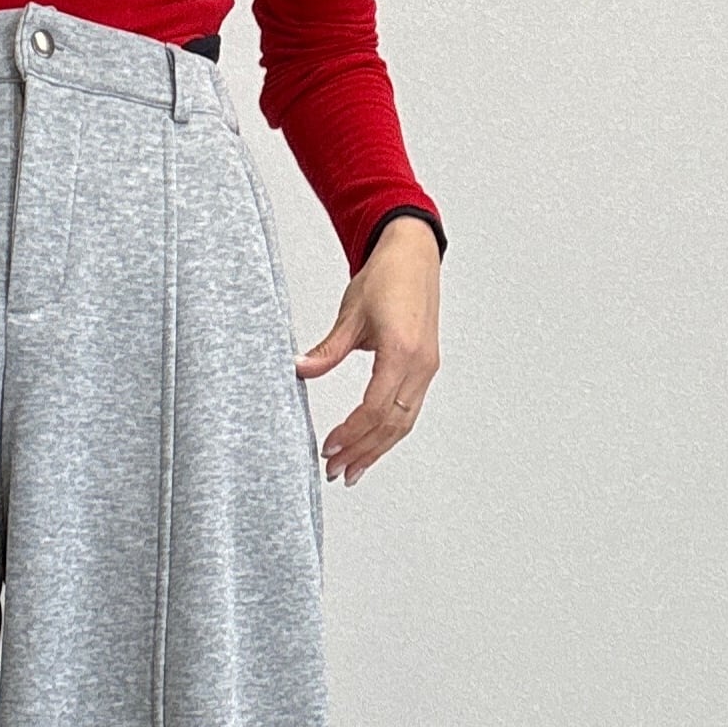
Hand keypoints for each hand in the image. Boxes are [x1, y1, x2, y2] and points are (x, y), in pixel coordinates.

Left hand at [297, 217, 440, 485]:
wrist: (414, 255)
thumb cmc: (387, 277)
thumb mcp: (351, 313)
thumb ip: (328, 349)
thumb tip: (300, 370)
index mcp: (401, 351)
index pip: (375, 408)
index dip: (351, 434)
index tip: (328, 449)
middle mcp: (420, 365)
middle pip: (391, 424)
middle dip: (362, 452)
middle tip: (336, 471)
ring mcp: (426, 368)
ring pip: (404, 423)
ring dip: (377, 449)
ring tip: (353, 470)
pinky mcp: (426, 368)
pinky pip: (410, 409)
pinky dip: (390, 432)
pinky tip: (373, 446)